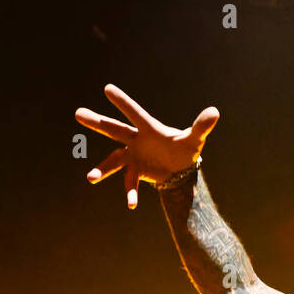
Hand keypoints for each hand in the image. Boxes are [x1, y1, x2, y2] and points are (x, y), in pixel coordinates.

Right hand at [75, 84, 218, 208]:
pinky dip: (130, 193)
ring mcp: (133, 156)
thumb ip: (201, 127)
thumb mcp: (194, 140)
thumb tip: (215, 112)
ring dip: (102, 169)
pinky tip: (132, 205)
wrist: (180, 169)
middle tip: (78, 113)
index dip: (122, 102)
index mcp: (149, 128)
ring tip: (90, 178)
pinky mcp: (135, 171)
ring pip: (113, 160)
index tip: (107, 88)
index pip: (134, 113)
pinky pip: (129, 182)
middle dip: (97, 123)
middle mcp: (136, 140)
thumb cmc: (185, 149)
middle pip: (114, 130)